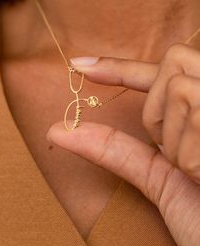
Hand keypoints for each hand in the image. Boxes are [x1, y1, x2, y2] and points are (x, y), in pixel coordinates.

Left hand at [47, 43, 199, 245]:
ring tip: (198, 173)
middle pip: (173, 66)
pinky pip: (194, 115)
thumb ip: (118, 149)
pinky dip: (190, 157)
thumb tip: (60, 131)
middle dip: (157, 112)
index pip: (162, 70)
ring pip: (179, 90)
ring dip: (176, 142)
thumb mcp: (161, 180)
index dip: (120, 65)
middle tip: (174, 155)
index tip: (80, 66)